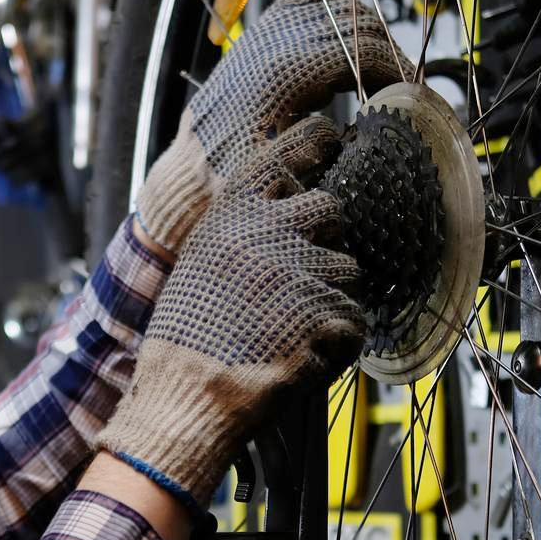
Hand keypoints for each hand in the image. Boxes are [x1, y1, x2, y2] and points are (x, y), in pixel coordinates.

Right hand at [102, 118, 365, 503]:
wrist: (186, 396)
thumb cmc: (187, 337)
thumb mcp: (201, 262)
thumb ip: (242, 231)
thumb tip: (286, 211)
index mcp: (234, 212)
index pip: (288, 153)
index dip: (315, 145)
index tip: (329, 143)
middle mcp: (271, 231)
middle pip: (333, 210)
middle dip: (326, 243)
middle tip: (297, 280)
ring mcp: (303, 271)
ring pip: (349, 271)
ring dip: (330, 299)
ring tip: (288, 330)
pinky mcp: (327, 314)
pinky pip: (353, 321)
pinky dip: (336, 343)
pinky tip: (300, 355)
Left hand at [133, 0, 410, 254]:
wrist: (190, 170)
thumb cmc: (230, 179)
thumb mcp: (279, 173)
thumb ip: (321, 148)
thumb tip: (362, 126)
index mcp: (280, 74)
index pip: (355, 49)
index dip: (391, 66)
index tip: (408, 92)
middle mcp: (272, 44)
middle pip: (351, 22)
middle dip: (385, 49)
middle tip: (402, 82)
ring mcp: (264, 34)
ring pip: (333, 3)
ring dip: (365, 28)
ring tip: (379, 65)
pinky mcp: (259, 34)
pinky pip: (306, 0)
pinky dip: (336, 11)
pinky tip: (350, 40)